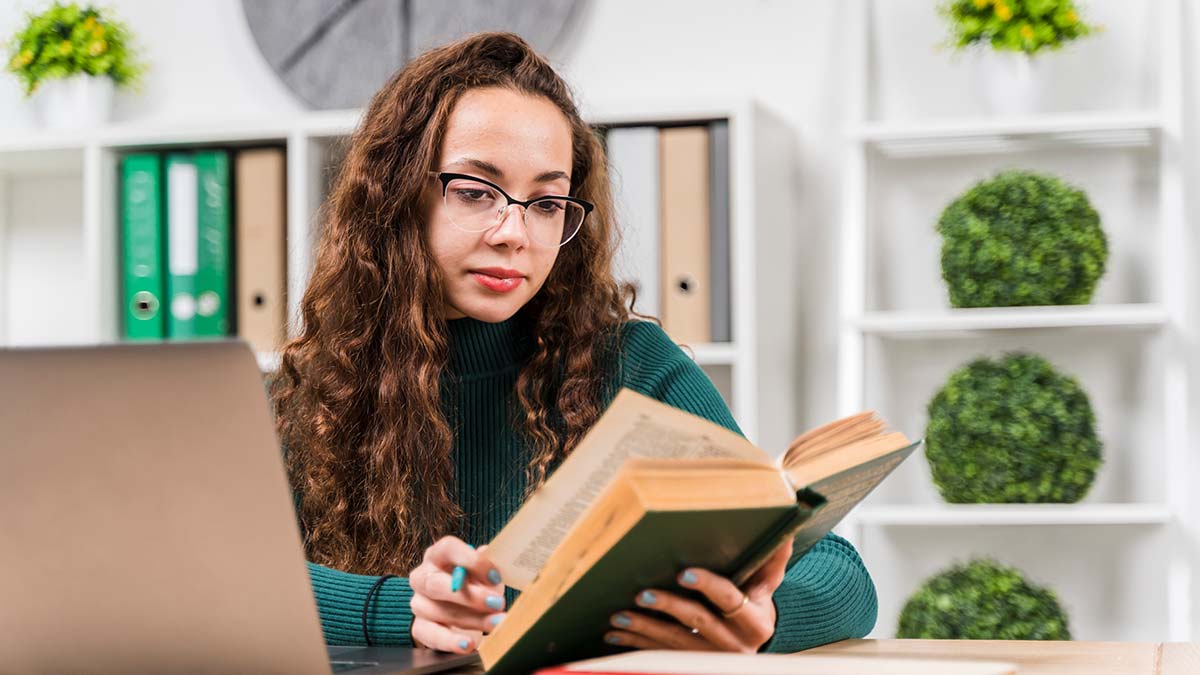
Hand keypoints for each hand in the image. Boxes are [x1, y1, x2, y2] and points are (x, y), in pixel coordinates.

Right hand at [408, 536, 506, 653]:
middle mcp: (423, 577)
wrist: (455, 607)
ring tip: (496, 623)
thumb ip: (486, 566)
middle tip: (496, 603)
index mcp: (438, 555)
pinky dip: (451, 641)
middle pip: (437, 584)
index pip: (447, 548)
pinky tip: (469, 644)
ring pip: (440, 612)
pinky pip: (432, 635)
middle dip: (470, 596)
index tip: (495, 576)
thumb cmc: (471, 582)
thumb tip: (490, 561)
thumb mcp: (481, 572)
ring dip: (472, 620)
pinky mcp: (419, 627)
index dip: (471, 561)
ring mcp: (418, 603)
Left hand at [604, 538, 792, 652]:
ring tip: (620, 616)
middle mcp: (737, 644)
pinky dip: (637, 644)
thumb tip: (785, 531)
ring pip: (675, 643)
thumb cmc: (755, 603)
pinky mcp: (694, 664)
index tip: (683, 573)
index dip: (707, 586)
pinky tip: (616, 635)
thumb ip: (773, 561)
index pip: (729, 599)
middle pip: (697, 623)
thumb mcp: (767, 585)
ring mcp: (713, 658)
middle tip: (640, 594)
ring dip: (644, 629)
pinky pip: (662, 655)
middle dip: (667, 608)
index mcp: (755, 621)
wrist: (753, 640)